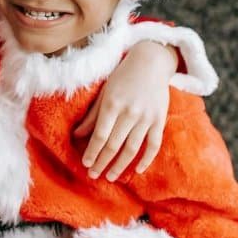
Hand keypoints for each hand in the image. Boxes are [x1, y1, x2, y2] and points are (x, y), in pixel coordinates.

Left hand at [73, 41, 175, 180]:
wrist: (152, 61)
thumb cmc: (123, 76)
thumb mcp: (104, 92)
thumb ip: (92, 115)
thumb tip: (77, 135)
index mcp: (112, 104)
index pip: (100, 135)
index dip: (92, 152)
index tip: (85, 164)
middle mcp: (130, 112)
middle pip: (114, 145)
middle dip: (102, 162)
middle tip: (93, 175)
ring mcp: (146, 117)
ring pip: (132, 148)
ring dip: (120, 166)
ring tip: (110, 176)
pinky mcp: (160, 119)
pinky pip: (154, 144)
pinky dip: (146, 159)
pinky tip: (138, 170)